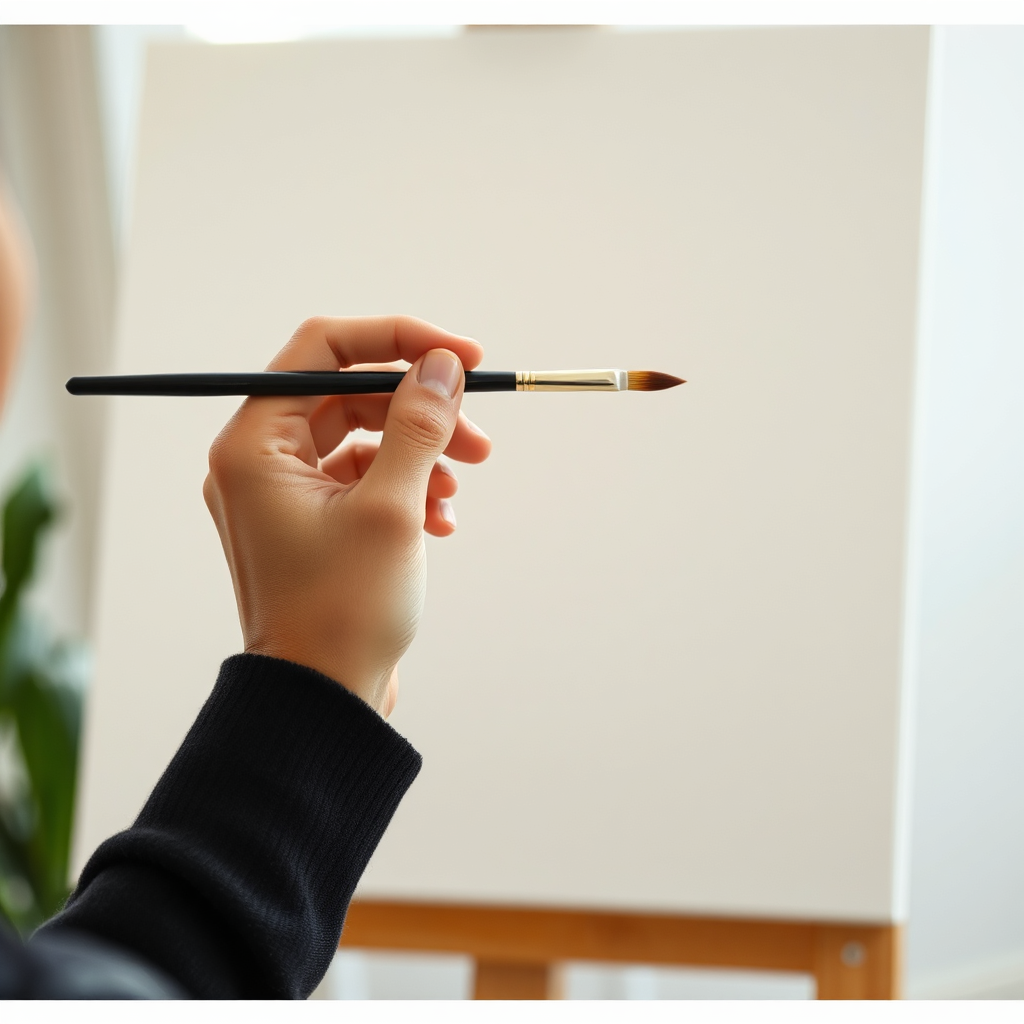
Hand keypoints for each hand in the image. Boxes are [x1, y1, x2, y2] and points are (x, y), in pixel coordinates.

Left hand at [203, 316, 491, 715]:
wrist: (323, 702)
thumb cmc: (342, 613)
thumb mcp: (392, 508)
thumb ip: (418, 425)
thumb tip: (443, 365)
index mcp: (254, 445)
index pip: (323, 351)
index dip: (397, 342)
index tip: (461, 356)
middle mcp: (259, 462)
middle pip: (349, 396)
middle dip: (420, 411)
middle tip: (479, 435)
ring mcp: (284, 495)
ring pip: (363, 440)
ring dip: (421, 453)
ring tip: (461, 487)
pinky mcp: (312, 525)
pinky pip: (365, 482)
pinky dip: (408, 490)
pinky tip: (442, 522)